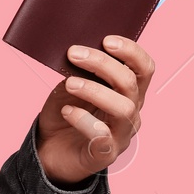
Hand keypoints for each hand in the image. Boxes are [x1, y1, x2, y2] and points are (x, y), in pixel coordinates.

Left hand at [35, 36, 154, 185]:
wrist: (49, 149)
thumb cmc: (67, 111)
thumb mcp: (70, 85)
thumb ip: (78, 69)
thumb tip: (75, 48)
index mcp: (128, 91)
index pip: (144, 68)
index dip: (131, 51)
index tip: (107, 39)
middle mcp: (131, 111)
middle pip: (130, 83)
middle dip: (102, 64)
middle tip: (74, 53)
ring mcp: (121, 134)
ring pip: (123, 108)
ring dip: (95, 91)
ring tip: (69, 84)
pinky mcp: (104, 154)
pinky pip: (102, 137)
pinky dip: (84, 120)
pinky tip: (67, 111)